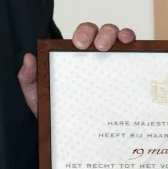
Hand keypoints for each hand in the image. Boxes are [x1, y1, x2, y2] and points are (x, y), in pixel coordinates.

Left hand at [17, 23, 136, 115]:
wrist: (71, 136)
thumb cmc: (55, 111)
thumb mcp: (37, 96)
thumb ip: (28, 78)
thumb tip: (28, 58)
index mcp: (75, 55)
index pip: (83, 34)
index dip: (85, 32)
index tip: (80, 44)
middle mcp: (96, 55)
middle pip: (104, 32)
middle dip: (105, 33)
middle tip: (100, 47)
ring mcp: (114, 65)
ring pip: (122, 39)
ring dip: (123, 35)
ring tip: (121, 44)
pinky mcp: (127, 78)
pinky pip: (136, 59)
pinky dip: (139, 51)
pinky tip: (138, 55)